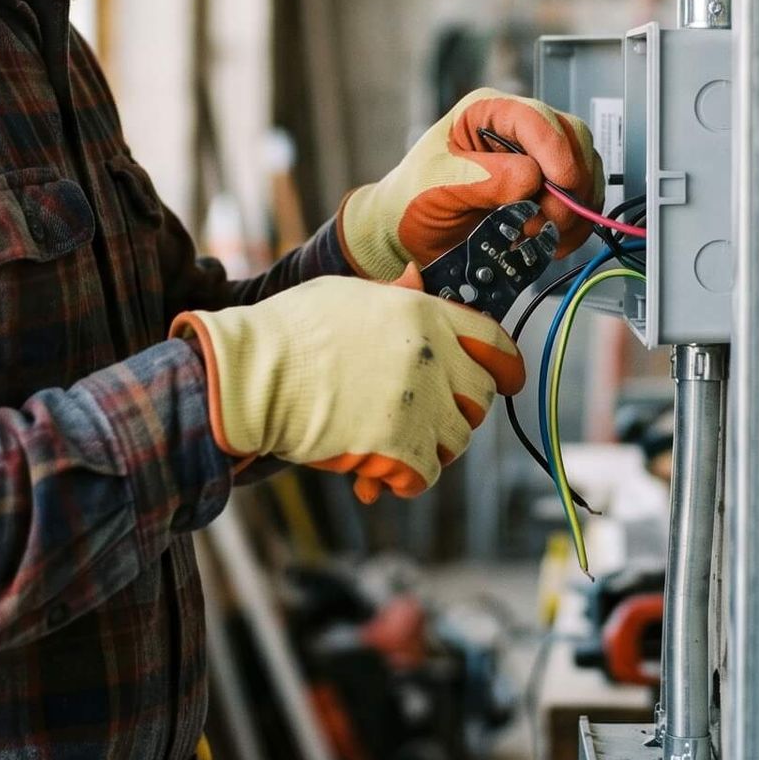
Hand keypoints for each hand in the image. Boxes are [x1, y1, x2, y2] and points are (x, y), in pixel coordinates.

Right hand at [171, 272, 524, 502]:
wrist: (251, 375)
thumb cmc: (289, 331)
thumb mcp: (347, 295)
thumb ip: (393, 294)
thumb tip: (417, 278)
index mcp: (423, 313)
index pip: (493, 342)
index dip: (506, 367)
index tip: (507, 382)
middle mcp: (431, 357)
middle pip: (480, 398)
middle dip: (459, 413)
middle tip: (428, 419)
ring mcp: (418, 402)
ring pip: (456, 441)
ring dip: (431, 449)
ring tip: (394, 446)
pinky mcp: (397, 447)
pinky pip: (425, 476)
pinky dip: (405, 481)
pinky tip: (378, 478)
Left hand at [337, 88, 602, 280]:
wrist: (409, 234)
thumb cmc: (413, 199)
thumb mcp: (435, 184)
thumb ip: (481, 178)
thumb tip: (530, 178)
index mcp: (487, 111)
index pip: (535, 117)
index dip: (555, 149)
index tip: (560, 184)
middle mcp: (518, 130)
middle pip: (572, 139)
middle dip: (569, 182)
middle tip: (550, 218)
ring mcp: (537, 159)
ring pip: (584, 169)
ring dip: (573, 207)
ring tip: (542, 233)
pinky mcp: (547, 190)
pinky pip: (581, 199)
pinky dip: (575, 223)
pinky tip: (552, 240)